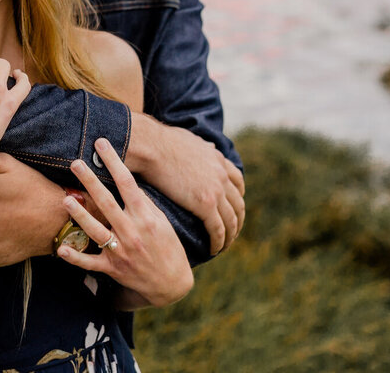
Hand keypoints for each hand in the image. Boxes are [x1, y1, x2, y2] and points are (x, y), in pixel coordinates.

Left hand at [59, 138, 193, 307]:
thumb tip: (126, 181)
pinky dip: (75, 258)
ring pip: (96, 231)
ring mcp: (121, 251)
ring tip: (66, 199)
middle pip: (107, 202)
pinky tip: (61, 249)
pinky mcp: (113, 268)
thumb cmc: (167, 246)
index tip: (101, 144)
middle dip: (91, 181)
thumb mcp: (162, 222)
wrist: (172, 284)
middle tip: (75, 163)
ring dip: (81, 215)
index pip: (127, 183)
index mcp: (145, 217)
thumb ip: (144, 203)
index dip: (113, 161)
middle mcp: (132, 232)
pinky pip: (90, 263)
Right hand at [129, 114, 244, 254]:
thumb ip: (202, 146)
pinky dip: (219, 242)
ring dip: (230, 235)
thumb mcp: (189, 139)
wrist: (151, 147)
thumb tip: (207, 145)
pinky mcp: (205, 205)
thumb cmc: (160, 141)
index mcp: (218, 160)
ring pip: (231, 220)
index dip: (237, 196)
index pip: (237, 181)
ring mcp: (216, 190)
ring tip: (224, 246)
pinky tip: (214, 250)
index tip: (232, 207)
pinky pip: (218, 229)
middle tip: (231, 231)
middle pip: (238, 204)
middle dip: (237, 220)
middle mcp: (222, 175)